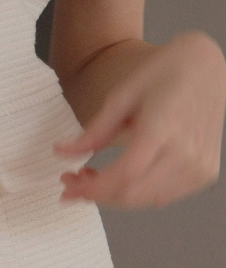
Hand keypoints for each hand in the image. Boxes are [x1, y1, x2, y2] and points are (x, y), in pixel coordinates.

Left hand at [54, 32, 225, 208]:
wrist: (205, 67)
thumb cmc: (164, 74)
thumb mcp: (122, 96)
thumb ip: (95, 130)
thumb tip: (62, 151)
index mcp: (163, 130)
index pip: (124, 174)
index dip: (92, 187)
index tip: (66, 183)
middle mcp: (186, 154)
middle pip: (134, 193)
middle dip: (96, 194)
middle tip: (69, 182)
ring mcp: (200, 167)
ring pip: (148, 200)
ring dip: (114, 196)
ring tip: (88, 176)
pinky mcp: (204, 172)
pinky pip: (164, 195)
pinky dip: (136, 193)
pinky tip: (116, 178)